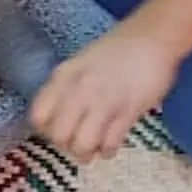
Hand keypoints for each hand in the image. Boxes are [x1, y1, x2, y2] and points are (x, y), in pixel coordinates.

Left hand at [30, 22, 180, 162]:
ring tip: (94, 148)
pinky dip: (108, 150)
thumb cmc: (116, 51)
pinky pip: (110, 143)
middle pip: (58, 136)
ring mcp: (104, 101)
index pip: (38, 116)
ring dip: (87, 153)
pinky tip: (110, 144)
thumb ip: (65, 89)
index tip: (57, 130)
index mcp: (64, 76)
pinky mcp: (128, 111)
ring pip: (82, 145)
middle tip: (77, 143)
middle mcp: (79, 89)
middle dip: (66, 146)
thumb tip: (56, 120)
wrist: (153, 37)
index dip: (45, 130)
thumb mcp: (80, 64)